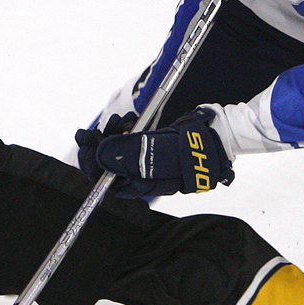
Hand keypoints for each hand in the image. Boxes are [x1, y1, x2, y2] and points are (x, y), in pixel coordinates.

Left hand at [79, 108, 233, 198]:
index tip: (85, 142)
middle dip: (97, 147)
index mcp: (141, 185)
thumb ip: (127, 154)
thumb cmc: (190, 149)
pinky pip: (131, 142)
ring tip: (118, 121)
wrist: (218, 138)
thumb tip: (98, 156)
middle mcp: (142, 176)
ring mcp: (148, 162)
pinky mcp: (153, 148)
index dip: (91, 163)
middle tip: (89, 132)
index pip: (106, 180)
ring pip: (118, 151)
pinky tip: (129, 119)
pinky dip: (126, 131)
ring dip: (112, 135)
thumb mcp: (156, 150)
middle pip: (108, 165)